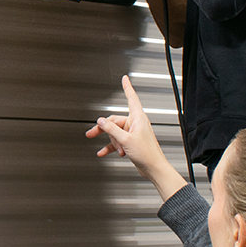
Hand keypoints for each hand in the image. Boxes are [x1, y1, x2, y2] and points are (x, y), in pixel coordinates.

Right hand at [85, 75, 186, 199]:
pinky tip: (102, 152)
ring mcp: (133, 133)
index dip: (127, 87)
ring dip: (111, 141)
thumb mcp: (126, 140)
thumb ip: (112, 129)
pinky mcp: (130, 142)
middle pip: (114, 121)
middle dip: (104, 129)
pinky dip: (110, 147)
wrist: (153, 168)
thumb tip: (101, 121)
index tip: (125, 78)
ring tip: (106, 149)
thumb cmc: (147, 154)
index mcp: (138, 118)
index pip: (131, 98)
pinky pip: (117, 141)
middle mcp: (135, 124)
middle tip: (91, 133)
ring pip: (115, 132)